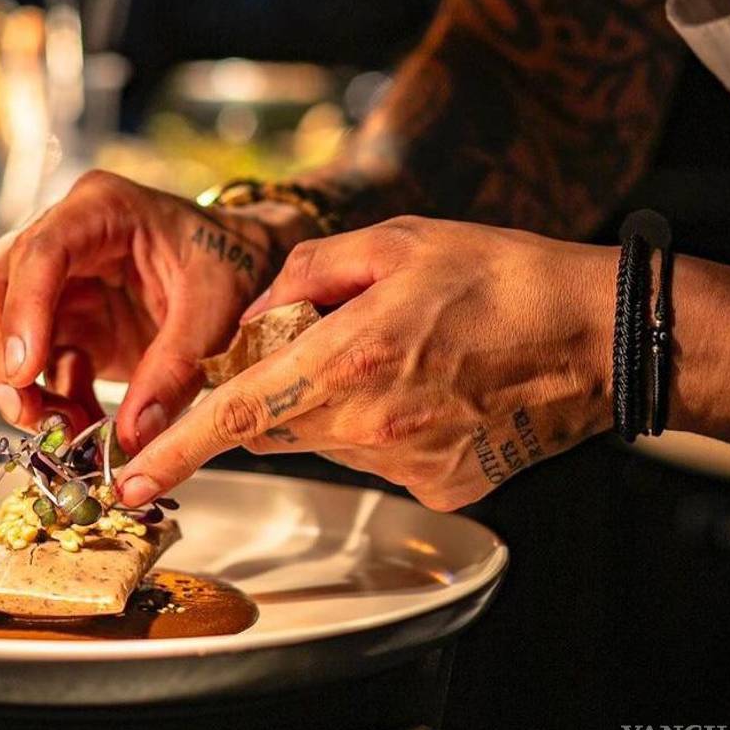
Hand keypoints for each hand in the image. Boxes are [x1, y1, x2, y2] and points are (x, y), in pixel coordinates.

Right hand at [0, 170, 315, 448]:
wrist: (248, 267)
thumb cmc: (233, 266)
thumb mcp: (217, 312)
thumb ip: (176, 369)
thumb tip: (133, 436)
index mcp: (103, 208)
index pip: (41, 251)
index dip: (23, 311)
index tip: (24, 370)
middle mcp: (66, 236)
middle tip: (24, 412)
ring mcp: (59, 281)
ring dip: (17, 385)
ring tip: (62, 429)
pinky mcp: (65, 322)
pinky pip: (34, 366)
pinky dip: (48, 401)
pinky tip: (82, 425)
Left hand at [116, 216, 614, 510]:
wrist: (596, 337)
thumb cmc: (501, 278)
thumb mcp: (395, 242)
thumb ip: (303, 273)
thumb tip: (254, 317)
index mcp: (353, 359)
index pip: (239, 414)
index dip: (177, 450)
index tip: (133, 480)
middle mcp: (373, 425)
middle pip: (276, 427)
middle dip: (271, 393)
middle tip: (321, 344)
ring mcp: (408, 465)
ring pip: (327, 442)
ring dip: (335, 406)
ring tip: (400, 358)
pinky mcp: (440, 487)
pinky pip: (379, 460)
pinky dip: (383, 428)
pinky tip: (431, 392)